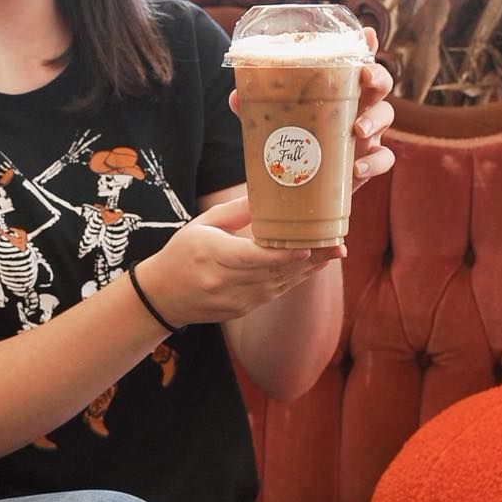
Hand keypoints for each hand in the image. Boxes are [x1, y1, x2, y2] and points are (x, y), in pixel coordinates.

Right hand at [136, 196, 336, 328]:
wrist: (163, 296)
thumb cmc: (182, 253)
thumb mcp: (202, 224)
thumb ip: (235, 211)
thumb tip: (266, 191)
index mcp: (212, 256)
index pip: (253, 258)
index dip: (282, 255)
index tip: (307, 246)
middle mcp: (225, 283)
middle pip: (274, 272)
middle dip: (309, 259)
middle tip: (337, 245)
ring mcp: (235, 300)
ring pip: (280, 285)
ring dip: (308, 270)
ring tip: (334, 253)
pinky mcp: (242, 310)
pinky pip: (274, 293)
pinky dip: (295, 279)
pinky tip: (312, 266)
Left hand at [227, 27, 395, 193]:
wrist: (296, 188)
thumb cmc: (291, 145)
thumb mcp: (271, 124)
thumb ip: (255, 109)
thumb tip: (235, 96)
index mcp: (337, 91)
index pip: (355, 62)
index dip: (366, 46)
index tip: (368, 35)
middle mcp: (357, 107)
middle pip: (380, 83)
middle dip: (378, 76)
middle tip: (365, 77)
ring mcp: (367, 135)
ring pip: (387, 116)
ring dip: (376, 119)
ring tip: (358, 129)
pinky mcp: (367, 163)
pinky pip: (384, 159)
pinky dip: (374, 163)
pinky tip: (357, 168)